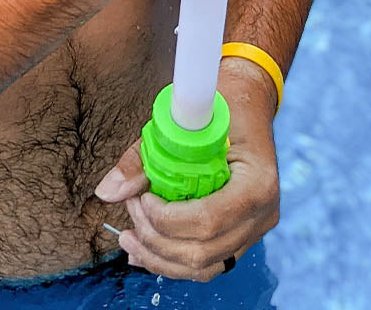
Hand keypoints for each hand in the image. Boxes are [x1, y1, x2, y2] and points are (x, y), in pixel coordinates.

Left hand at [94, 99, 279, 281]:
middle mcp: (262, 214)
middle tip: (131, 208)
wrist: (248, 103)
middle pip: (203, 251)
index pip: (208, 220)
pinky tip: (144, 252)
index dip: (167, 219)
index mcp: (257, 183)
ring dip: (160, 258)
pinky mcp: (242, 235)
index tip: (141, 198)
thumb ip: (143, 157)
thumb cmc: (220, 104)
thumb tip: (108, 192)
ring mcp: (255, 229)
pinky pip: (208, 262)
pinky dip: (173, 261)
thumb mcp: (183, 119)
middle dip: (156, 239)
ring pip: (204, 267)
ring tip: (129, 239)